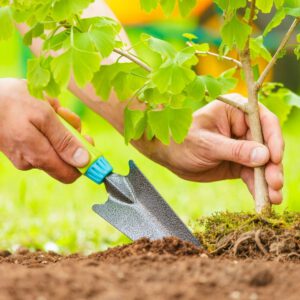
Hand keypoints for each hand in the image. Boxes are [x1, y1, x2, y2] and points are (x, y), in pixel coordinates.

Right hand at [0, 78, 91, 182]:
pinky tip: (39, 110)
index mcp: (39, 157)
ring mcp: (24, 155)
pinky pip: (41, 140)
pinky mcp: (19, 148)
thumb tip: (84, 161)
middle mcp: (31, 162)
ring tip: (47, 107)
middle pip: (64, 157)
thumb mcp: (44, 116)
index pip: (71, 174)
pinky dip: (46, 126)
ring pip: (54, 145)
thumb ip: (65, 141)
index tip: (87, 140)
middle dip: (70, 135)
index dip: (84, 160)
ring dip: (58, 126)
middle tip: (63, 114)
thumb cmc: (11, 101)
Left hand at [134, 95, 283, 203]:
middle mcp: (243, 127)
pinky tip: (264, 199)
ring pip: (262, 163)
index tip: (275, 159)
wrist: (168, 155)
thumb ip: (234, 150)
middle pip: (267, 145)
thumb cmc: (182, 141)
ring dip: (268, 180)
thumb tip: (265, 156)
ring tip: (273, 198)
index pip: (263, 121)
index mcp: (235, 111)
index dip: (273, 140)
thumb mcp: (206, 145)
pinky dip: (258, 186)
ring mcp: (242, 146)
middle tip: (275, 184)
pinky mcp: (238, 163)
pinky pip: (252, 174)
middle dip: (272, 166)